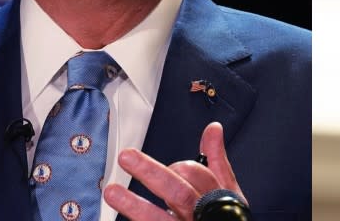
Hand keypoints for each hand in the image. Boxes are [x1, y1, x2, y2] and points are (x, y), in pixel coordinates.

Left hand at [103, 121, 245, 219]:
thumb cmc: (223, 215)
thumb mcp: (227, 189)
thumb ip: (217, 160)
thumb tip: (213, 128)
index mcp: (216, 198)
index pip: (199, 175)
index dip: (181, 166)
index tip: (171, 164)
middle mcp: (200, 215)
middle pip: (179, 193)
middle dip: (151, 174)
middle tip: (127, 157)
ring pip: (159, 218)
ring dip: (134, 205)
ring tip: (112, 192)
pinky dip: (137, 220)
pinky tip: (121, 216)